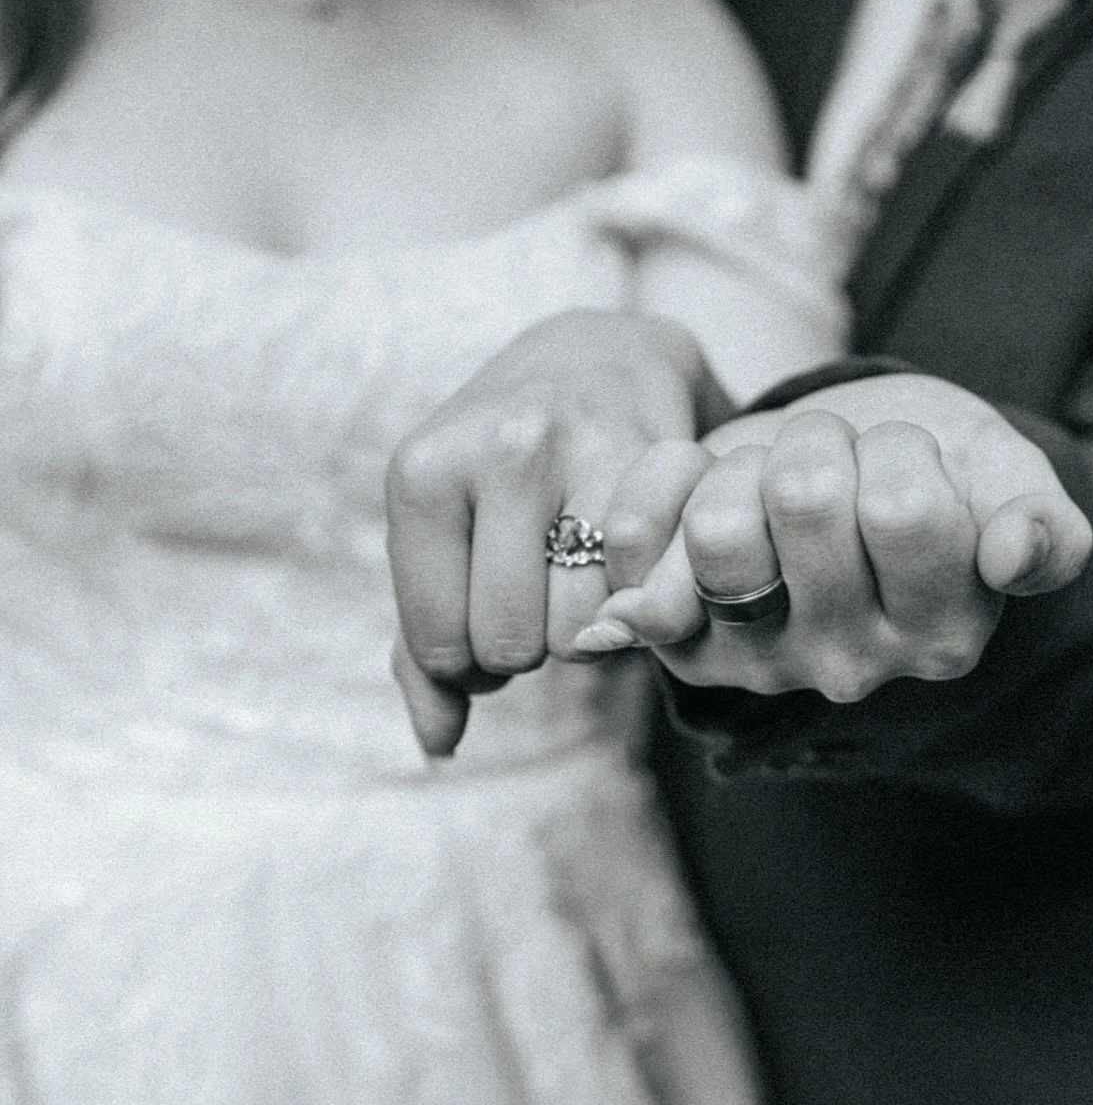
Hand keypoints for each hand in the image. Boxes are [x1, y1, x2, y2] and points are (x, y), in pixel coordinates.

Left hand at [385, 310, 729, 755]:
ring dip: (585, 625)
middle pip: (514, 644)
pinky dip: (637, 599)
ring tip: (580, 569)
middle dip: (526, 640)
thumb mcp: (440, 539)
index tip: (484, 609)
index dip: (467, 657)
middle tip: (537, 587)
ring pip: (584, 630)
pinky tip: (626, 561)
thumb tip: (439, 746)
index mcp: (422, 473)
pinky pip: (644, 595)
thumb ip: (423, 651)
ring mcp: (586, 451)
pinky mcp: (660, 463)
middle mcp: (500, 450)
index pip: (441, 646)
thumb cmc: (499, 471)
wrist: (597, 358)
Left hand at [572, 374, 1092, 700]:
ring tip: (773, 481)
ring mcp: (751, 657)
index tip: (906, 464)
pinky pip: (630, 539)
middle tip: (837, 467)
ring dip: (744, 466)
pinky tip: (701, 478)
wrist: (847, 474)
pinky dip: (662, 478)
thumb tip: (1014, 558)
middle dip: (822, 446)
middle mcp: (845, 663)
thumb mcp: (1012, 481)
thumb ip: (1045, 524)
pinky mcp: (674, 631)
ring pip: (717, 528)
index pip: (904, 508)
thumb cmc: (932, 475)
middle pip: (804, 503)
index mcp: (941, 632)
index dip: (900, 451)